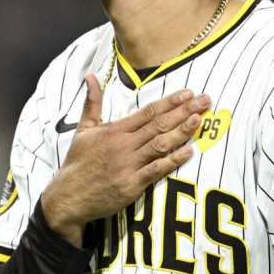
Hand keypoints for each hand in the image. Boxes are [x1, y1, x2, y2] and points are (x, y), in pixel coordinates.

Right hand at [40, 73, 210, 245]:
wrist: (68, 196)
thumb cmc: (77, 163)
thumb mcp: (83, 130)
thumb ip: (92, 103)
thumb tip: (90, 76)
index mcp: (114, 130)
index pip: (148, 112)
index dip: (170, 102)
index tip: (188, 93)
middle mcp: (123, 145)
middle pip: (159, 124)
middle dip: (184, 111)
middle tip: (205, 101)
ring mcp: (128, 165)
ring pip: (160, 144)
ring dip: (182, 131)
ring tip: (199, 120)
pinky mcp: (132, 184)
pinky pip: (157, 170)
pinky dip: (173, 160)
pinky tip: (189, 152)